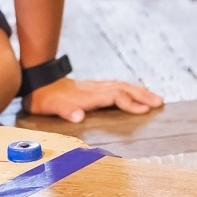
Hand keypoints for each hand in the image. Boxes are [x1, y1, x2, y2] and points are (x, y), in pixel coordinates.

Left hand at [24, 77, 162, 122]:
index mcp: (87, 96)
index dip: (129, 103)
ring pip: (122, 85)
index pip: (114, 97)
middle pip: (123, 89)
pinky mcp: (93, 87)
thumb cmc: (43, 98)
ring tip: (155, 98)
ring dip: (139, 91)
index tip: (144, 110)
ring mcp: (94, 86)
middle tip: (160, 102)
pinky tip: (135, 93)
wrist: (37, 81)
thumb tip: (79, 116)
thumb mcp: (50, 106)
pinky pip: (117, 86)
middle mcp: (94, 89)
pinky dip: (130, 89)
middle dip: (142, 95)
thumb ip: (64, 110)